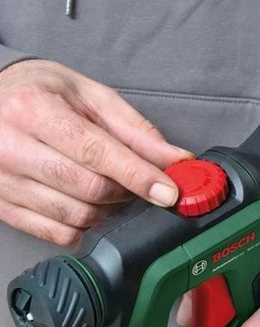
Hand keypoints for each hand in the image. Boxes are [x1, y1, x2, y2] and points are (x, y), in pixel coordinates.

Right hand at [0, 59, 192, 244]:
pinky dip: (84, 225)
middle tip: (134, 180)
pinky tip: (86, 203)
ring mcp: (3, 182)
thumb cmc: (43, 93)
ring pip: (77, 216)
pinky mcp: (3, 206)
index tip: (169, 192)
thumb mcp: (92, 97)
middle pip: (91, 190)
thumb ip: (136, 131)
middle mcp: (10, 147)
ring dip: (107, 209)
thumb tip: (175, 159)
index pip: (97, 154)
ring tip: (108, 186)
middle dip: (126, 191)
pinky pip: (58, 233)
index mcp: (34, 110)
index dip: (139, 176)